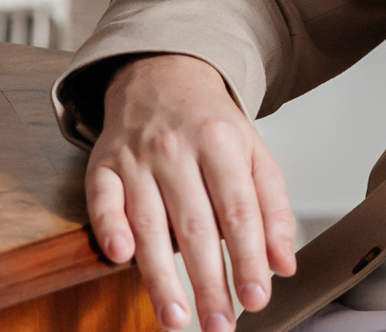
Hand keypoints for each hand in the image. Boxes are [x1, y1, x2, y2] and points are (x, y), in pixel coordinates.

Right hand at [86, 54, 296, 331]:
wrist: (163, 77)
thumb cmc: (212, 126)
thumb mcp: (255, 153)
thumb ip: (272, 207)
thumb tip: (283, 264)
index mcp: (224, 144)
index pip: (240, 210)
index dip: (249, 257)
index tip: (257, 298)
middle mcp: (178, 151)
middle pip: (197, 227)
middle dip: (209, 283)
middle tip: (219, 325)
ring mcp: (136, 159)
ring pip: (150, 224)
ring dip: (161, 278)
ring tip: (177, 319)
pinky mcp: (102, 166)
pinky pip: (102, 202)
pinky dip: (110, 228)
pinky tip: (122, 259)